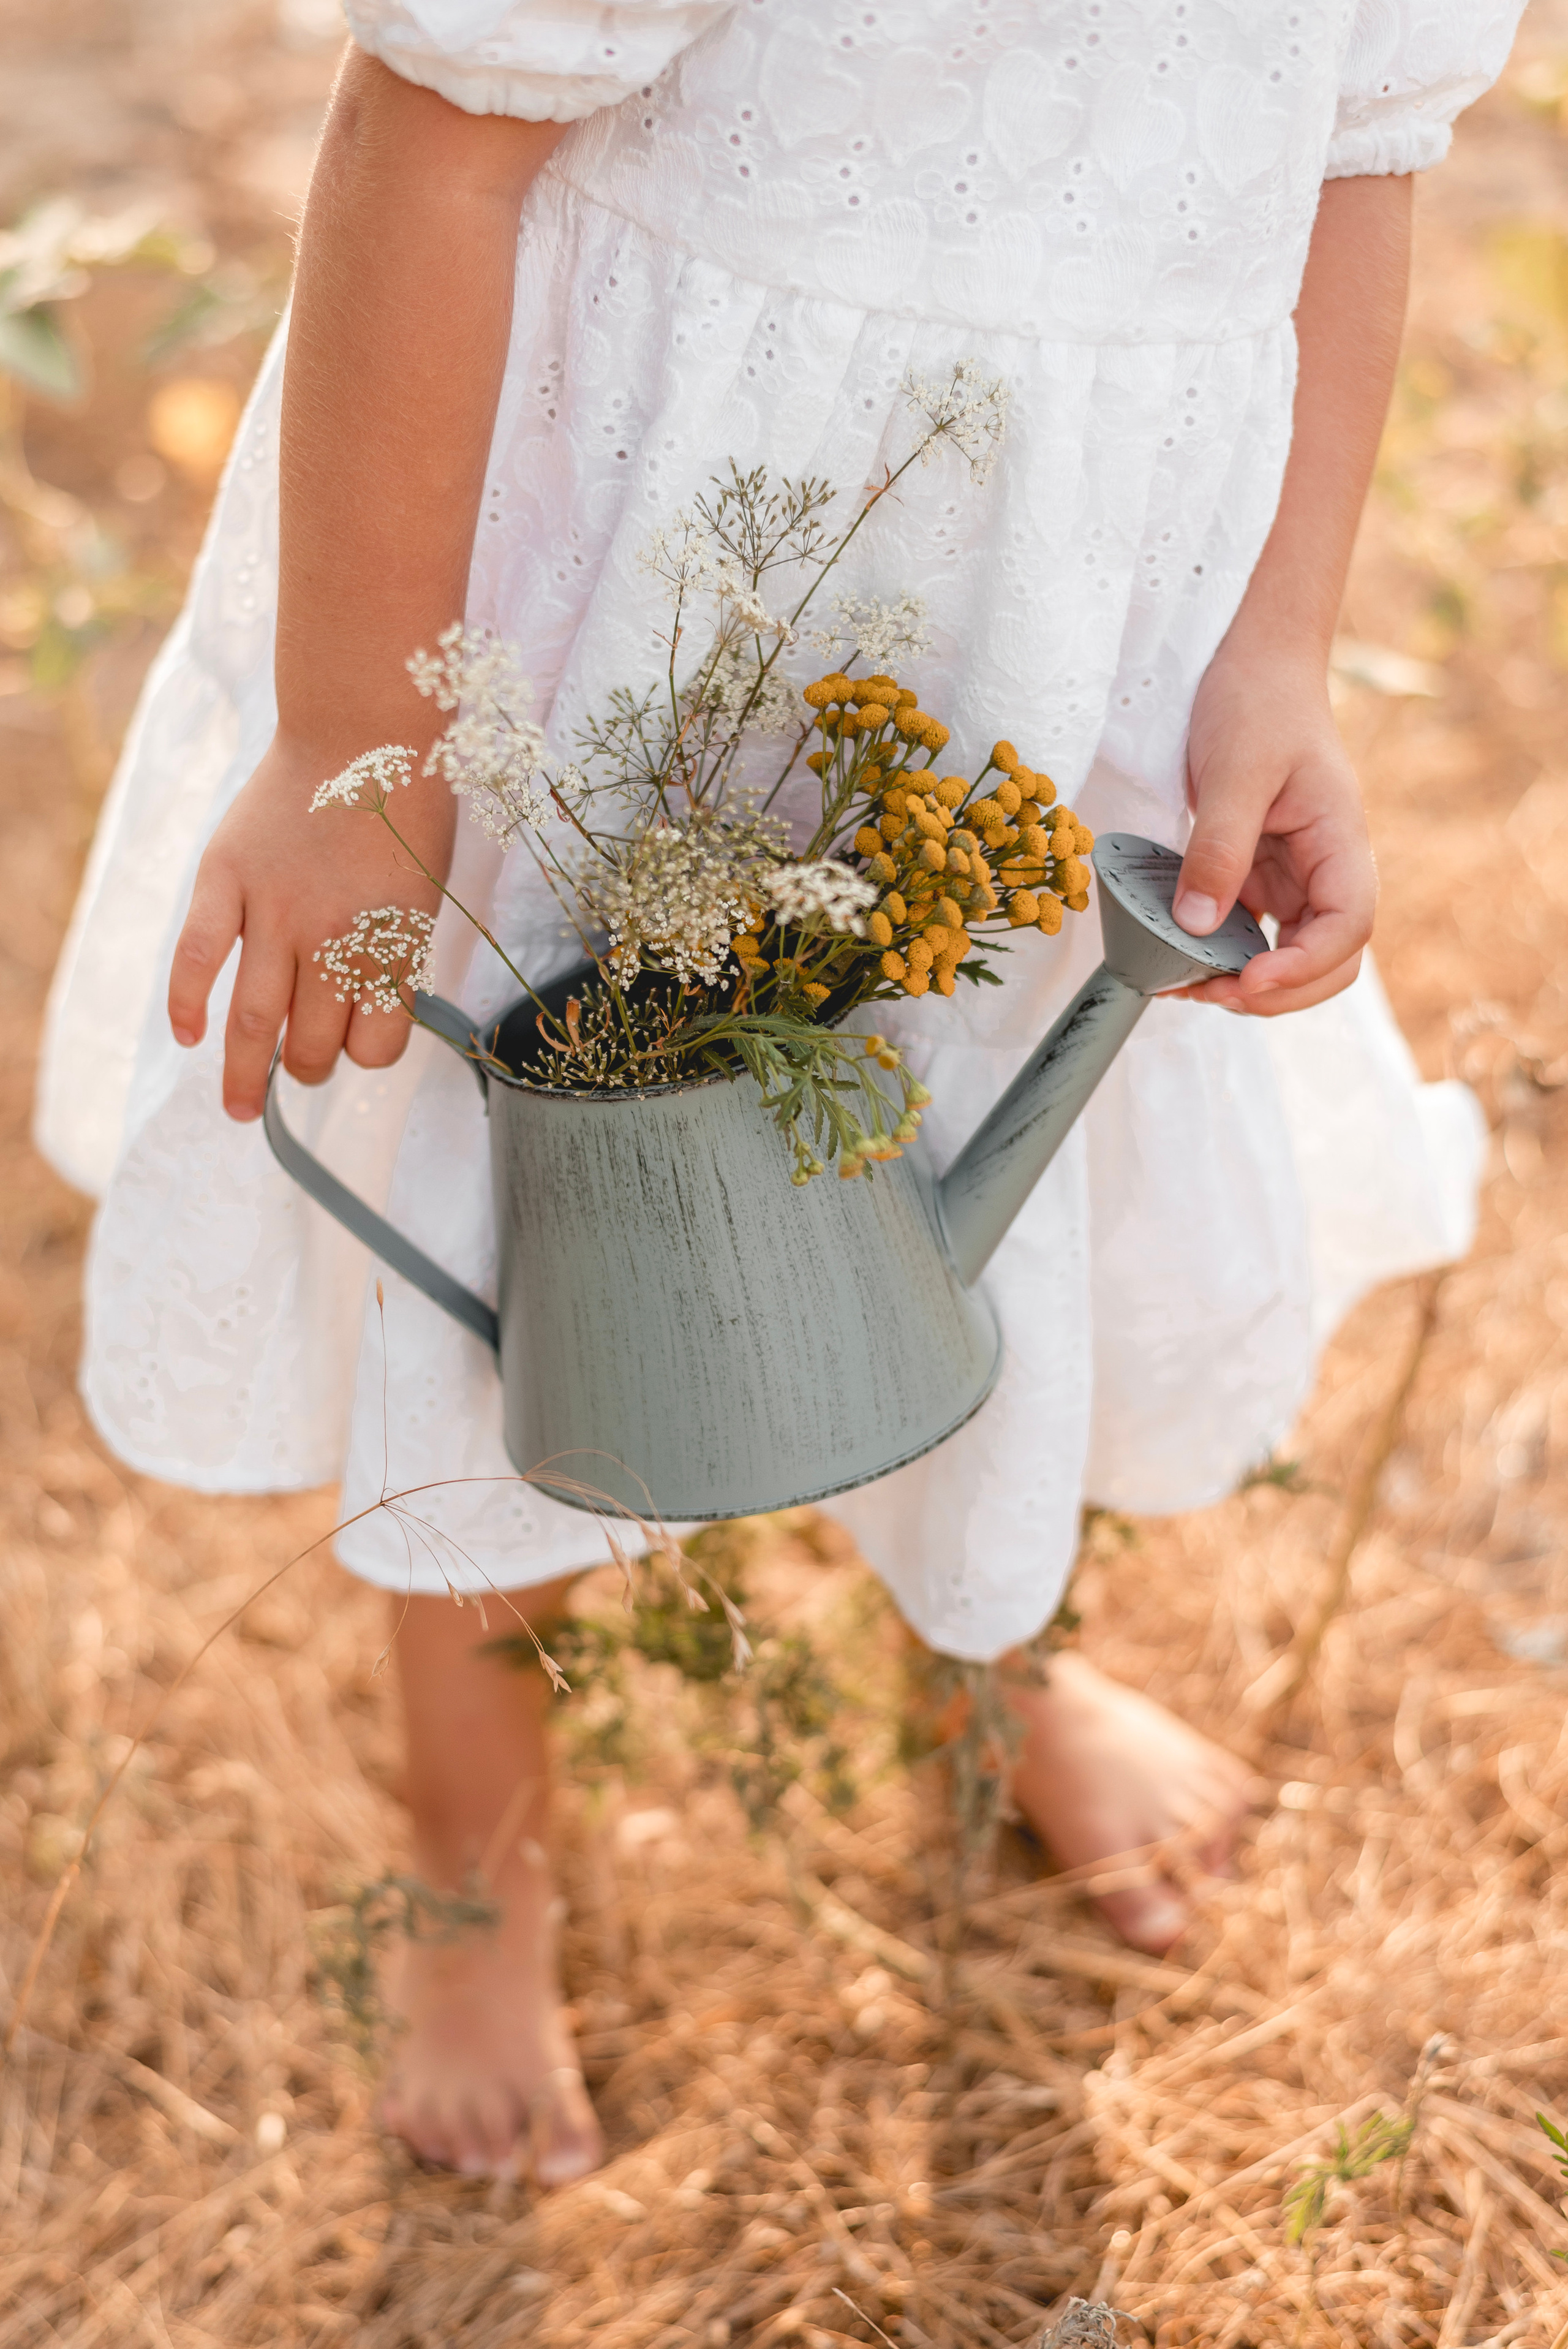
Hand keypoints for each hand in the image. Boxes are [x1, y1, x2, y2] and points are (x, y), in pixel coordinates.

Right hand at [167, 733, 454, 1120]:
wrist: (362, 730)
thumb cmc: (403, 814)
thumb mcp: (426, 894)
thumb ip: (395, 957)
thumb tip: (365, 1018)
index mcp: (393, 945)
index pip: (377, 1045)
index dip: (367, 1056)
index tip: (359, 1045)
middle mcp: (333, 937)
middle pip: (314, 1043)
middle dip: (308, 1069)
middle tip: (300, 1070)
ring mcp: (274, 909)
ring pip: (255, 1018)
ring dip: (247, 1071)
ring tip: (242, 1104)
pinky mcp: (226, 878)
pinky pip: (197, 956)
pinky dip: (187, 1003)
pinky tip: (190, 1035)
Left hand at [1171, 643, 1375, 1015]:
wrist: (1254, 664)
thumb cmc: (1258, 702)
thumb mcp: (1235, 772)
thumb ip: (1219, 850)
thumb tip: (1196, 926)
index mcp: (1341, 841)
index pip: (1348, 926)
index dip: (1305, 967)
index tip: (1250, 979)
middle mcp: (1325, 867)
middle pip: (1327, 959)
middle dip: (1277, 992)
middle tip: (1210, 994)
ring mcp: (1293, 875)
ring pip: (1287, 952)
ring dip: (1245, 981)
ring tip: (1184, 985)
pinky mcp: (1259, 874)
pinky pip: (1249, 930)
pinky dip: (1219, 954)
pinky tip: (1177, 958)